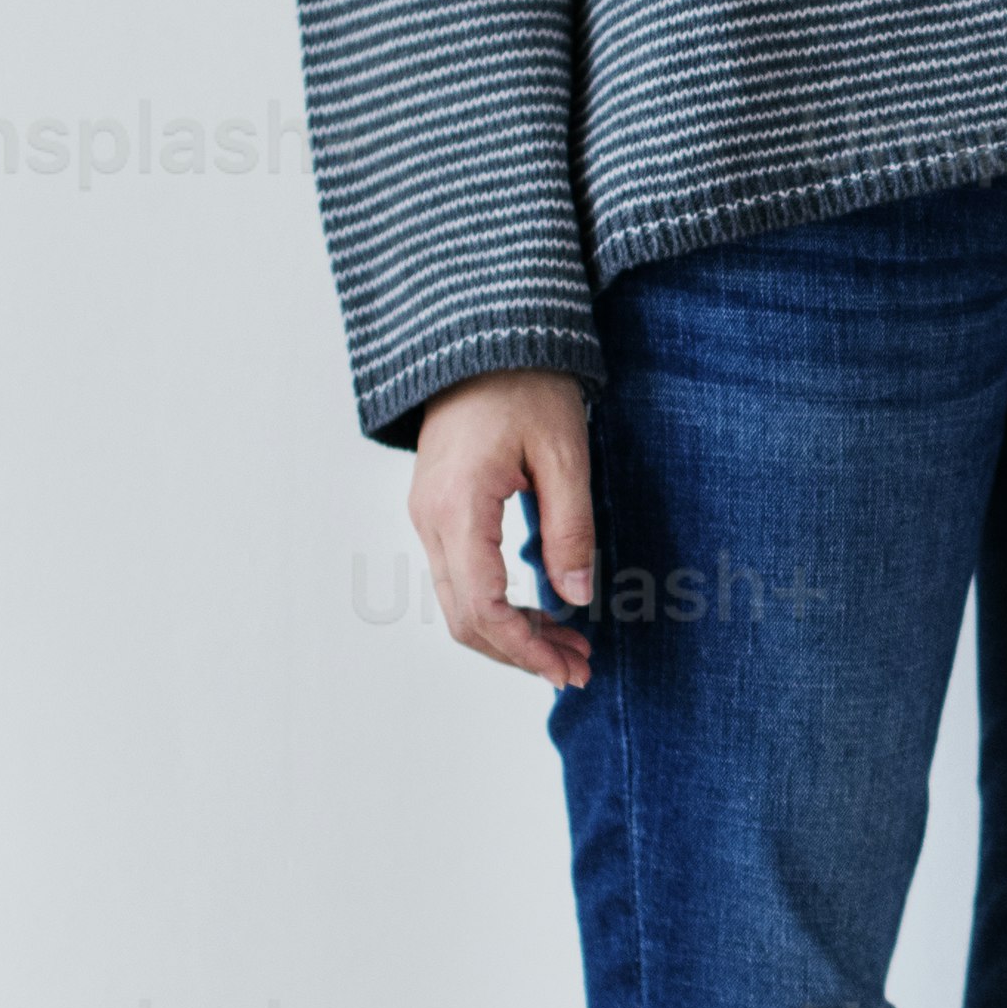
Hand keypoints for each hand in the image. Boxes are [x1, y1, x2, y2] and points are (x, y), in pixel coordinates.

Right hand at [407, 370, 598, 688]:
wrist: (481, 339)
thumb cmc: (526, 385)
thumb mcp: (564, 453)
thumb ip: (570, 526)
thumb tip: (576, 597)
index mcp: (458, 508)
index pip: (483, 607)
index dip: (526, 649)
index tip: (570, 668)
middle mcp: (430, 520)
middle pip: (465, 618)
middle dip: (521, 653)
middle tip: (579, 669)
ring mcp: (427, 517)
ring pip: (460, 603)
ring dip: (511, 635)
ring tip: (570, 648)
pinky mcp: (438, 512)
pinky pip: (460, 577)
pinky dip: (498, 607)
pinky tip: (542, 614)